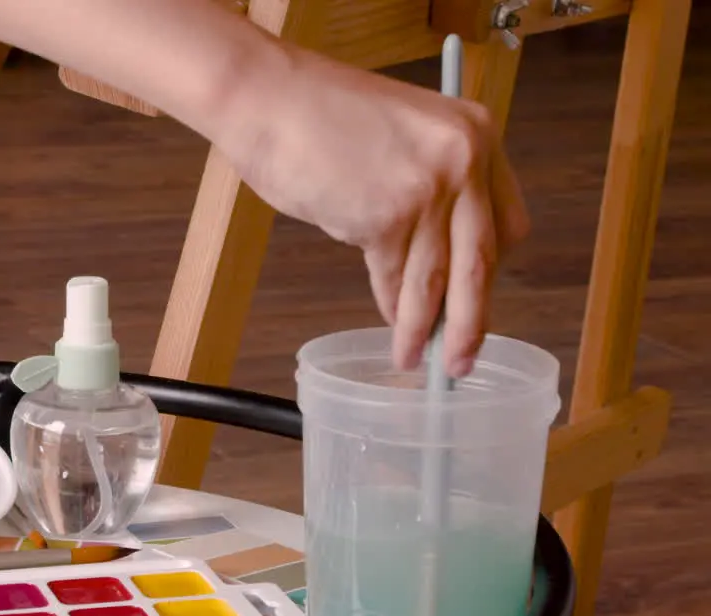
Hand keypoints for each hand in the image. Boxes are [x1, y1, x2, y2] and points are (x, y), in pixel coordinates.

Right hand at [222, 49, 529, 376]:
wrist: (267, 99)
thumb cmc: (317, 115)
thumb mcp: (401, 137)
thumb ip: (430, 184)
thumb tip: (429, 256)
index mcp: (475, 134)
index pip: (505, 221)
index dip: (488, 269)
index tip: (475, 299)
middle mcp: (464, 161)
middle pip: (482, 260)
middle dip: (472, 320)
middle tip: (463, 360)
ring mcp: (427, 190)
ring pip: (436, 279)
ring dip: (425, 328)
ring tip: (416, 360)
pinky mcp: (385, 217)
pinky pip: (393, 277)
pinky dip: (390, 307)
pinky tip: (389, 324)